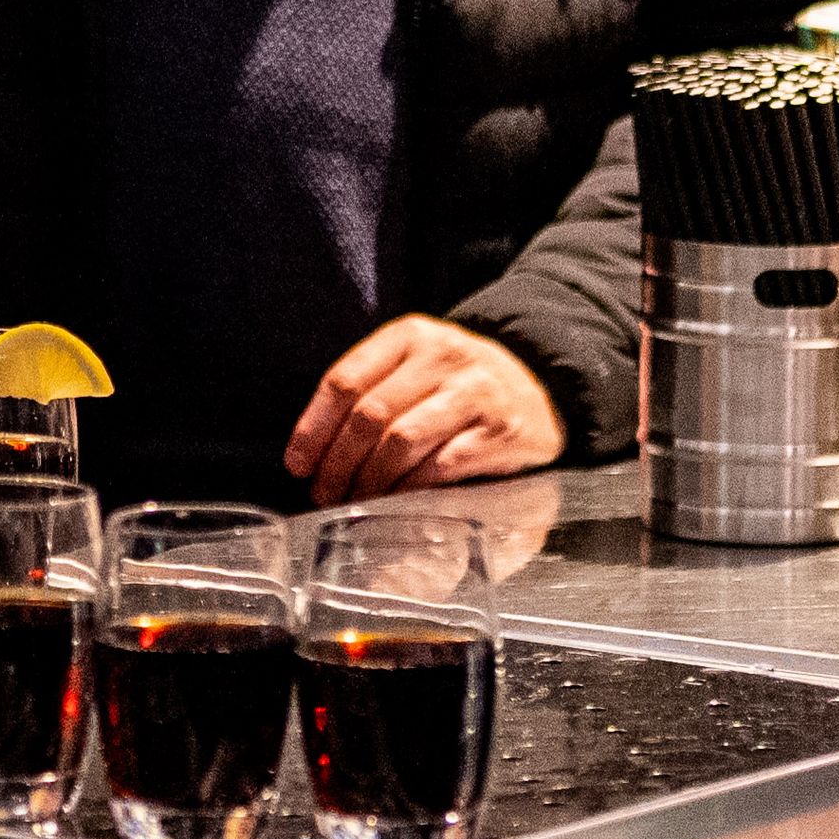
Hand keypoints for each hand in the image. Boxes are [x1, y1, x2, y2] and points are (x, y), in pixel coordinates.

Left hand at [285, 315, 559, 501]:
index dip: (313, 428)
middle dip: (338, 463)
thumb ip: (371, 391)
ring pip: (401, 440)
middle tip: (326, 494)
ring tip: (357, 502)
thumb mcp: (416, 366)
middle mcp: (443, 355)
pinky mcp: (501, 429)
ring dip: (370, 481)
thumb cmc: (459, 385)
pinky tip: (397, 503)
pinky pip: (441, 465)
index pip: (345, 380)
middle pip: (369, 415)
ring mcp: (475, 391)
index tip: (298, 465)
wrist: (541, 386)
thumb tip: (313, 453)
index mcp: (410, 335)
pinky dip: (411, 489)